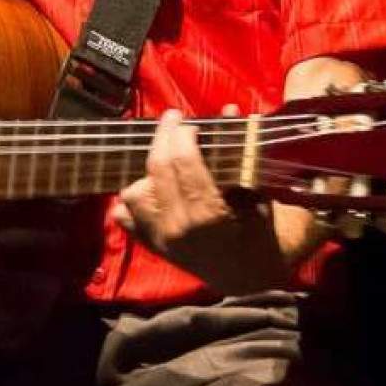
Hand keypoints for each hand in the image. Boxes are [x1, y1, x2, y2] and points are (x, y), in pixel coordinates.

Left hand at [113, 107, 289, 294]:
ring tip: (165, 160)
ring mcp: (161, 240)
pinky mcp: (152, 246)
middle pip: (156, 170)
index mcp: (207, 214)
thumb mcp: (256, 189)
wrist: (250, 275)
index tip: (187, 120)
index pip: (183, 162)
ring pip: (133, 193)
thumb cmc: (259, 230)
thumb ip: (239, 149)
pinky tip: (153, 188)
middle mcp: (178, 227)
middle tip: (173, 121)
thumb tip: (228, 110)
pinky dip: (135, 200)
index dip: (182, 134)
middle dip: (163, 138)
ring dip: (147, 173)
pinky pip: (126, 217)